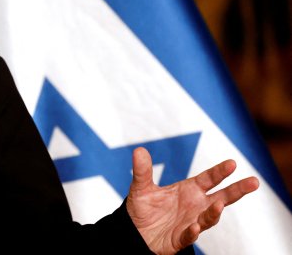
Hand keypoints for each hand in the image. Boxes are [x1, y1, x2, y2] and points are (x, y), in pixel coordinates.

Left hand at [125, 147, 258, 253]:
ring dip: (214, 212)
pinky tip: (194, 227)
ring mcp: (191, 222)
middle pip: (221, 197)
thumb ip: (142, 170)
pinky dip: (193, 232)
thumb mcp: (141, 187)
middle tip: (254, 181)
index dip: (220, 171)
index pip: (209, 179)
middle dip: (237, 190)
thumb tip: (139, 150)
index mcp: (189, 190)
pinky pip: (189, 236)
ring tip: (219, 204)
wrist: (135, 232)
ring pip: (209, 218)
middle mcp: (195, 206)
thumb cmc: (144, 209)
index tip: (232, 163)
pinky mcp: (180, 239)